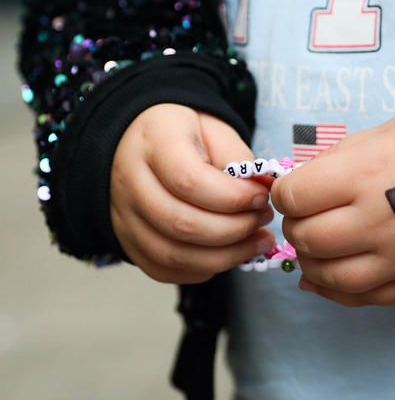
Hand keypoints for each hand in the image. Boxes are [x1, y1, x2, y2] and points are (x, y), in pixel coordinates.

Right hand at [111, 104, 275, 283]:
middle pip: (182, 223)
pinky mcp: (128, 240)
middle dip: (235, 229)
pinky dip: (201, 269)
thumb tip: (265, 190)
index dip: (233, 198)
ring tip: (258, 242)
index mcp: (154, 143)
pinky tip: (229, 255)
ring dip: (225, 256)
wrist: (142, 142)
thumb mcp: (215, 130)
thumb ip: (238, 159)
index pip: (189, 181)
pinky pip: (163, 269)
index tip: (262, 197)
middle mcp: (130, 182)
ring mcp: (124, 216)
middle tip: (264, 220)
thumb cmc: (184, 135)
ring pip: (173, 254)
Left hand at [272, 105, 394, 305]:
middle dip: (297, 225)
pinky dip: (333, 289)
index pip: (293, 198)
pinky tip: (330, 275)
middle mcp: (374, 220)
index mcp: (362, 174)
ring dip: (311, 260)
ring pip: (324, 275)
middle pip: (305, 238)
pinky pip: (357, 298)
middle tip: (309, 216)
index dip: (286, 193)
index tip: (296, 190)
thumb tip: (304, 186)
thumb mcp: (387, 132)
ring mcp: (394, 258)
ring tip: (321, 244)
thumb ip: (340, 161)